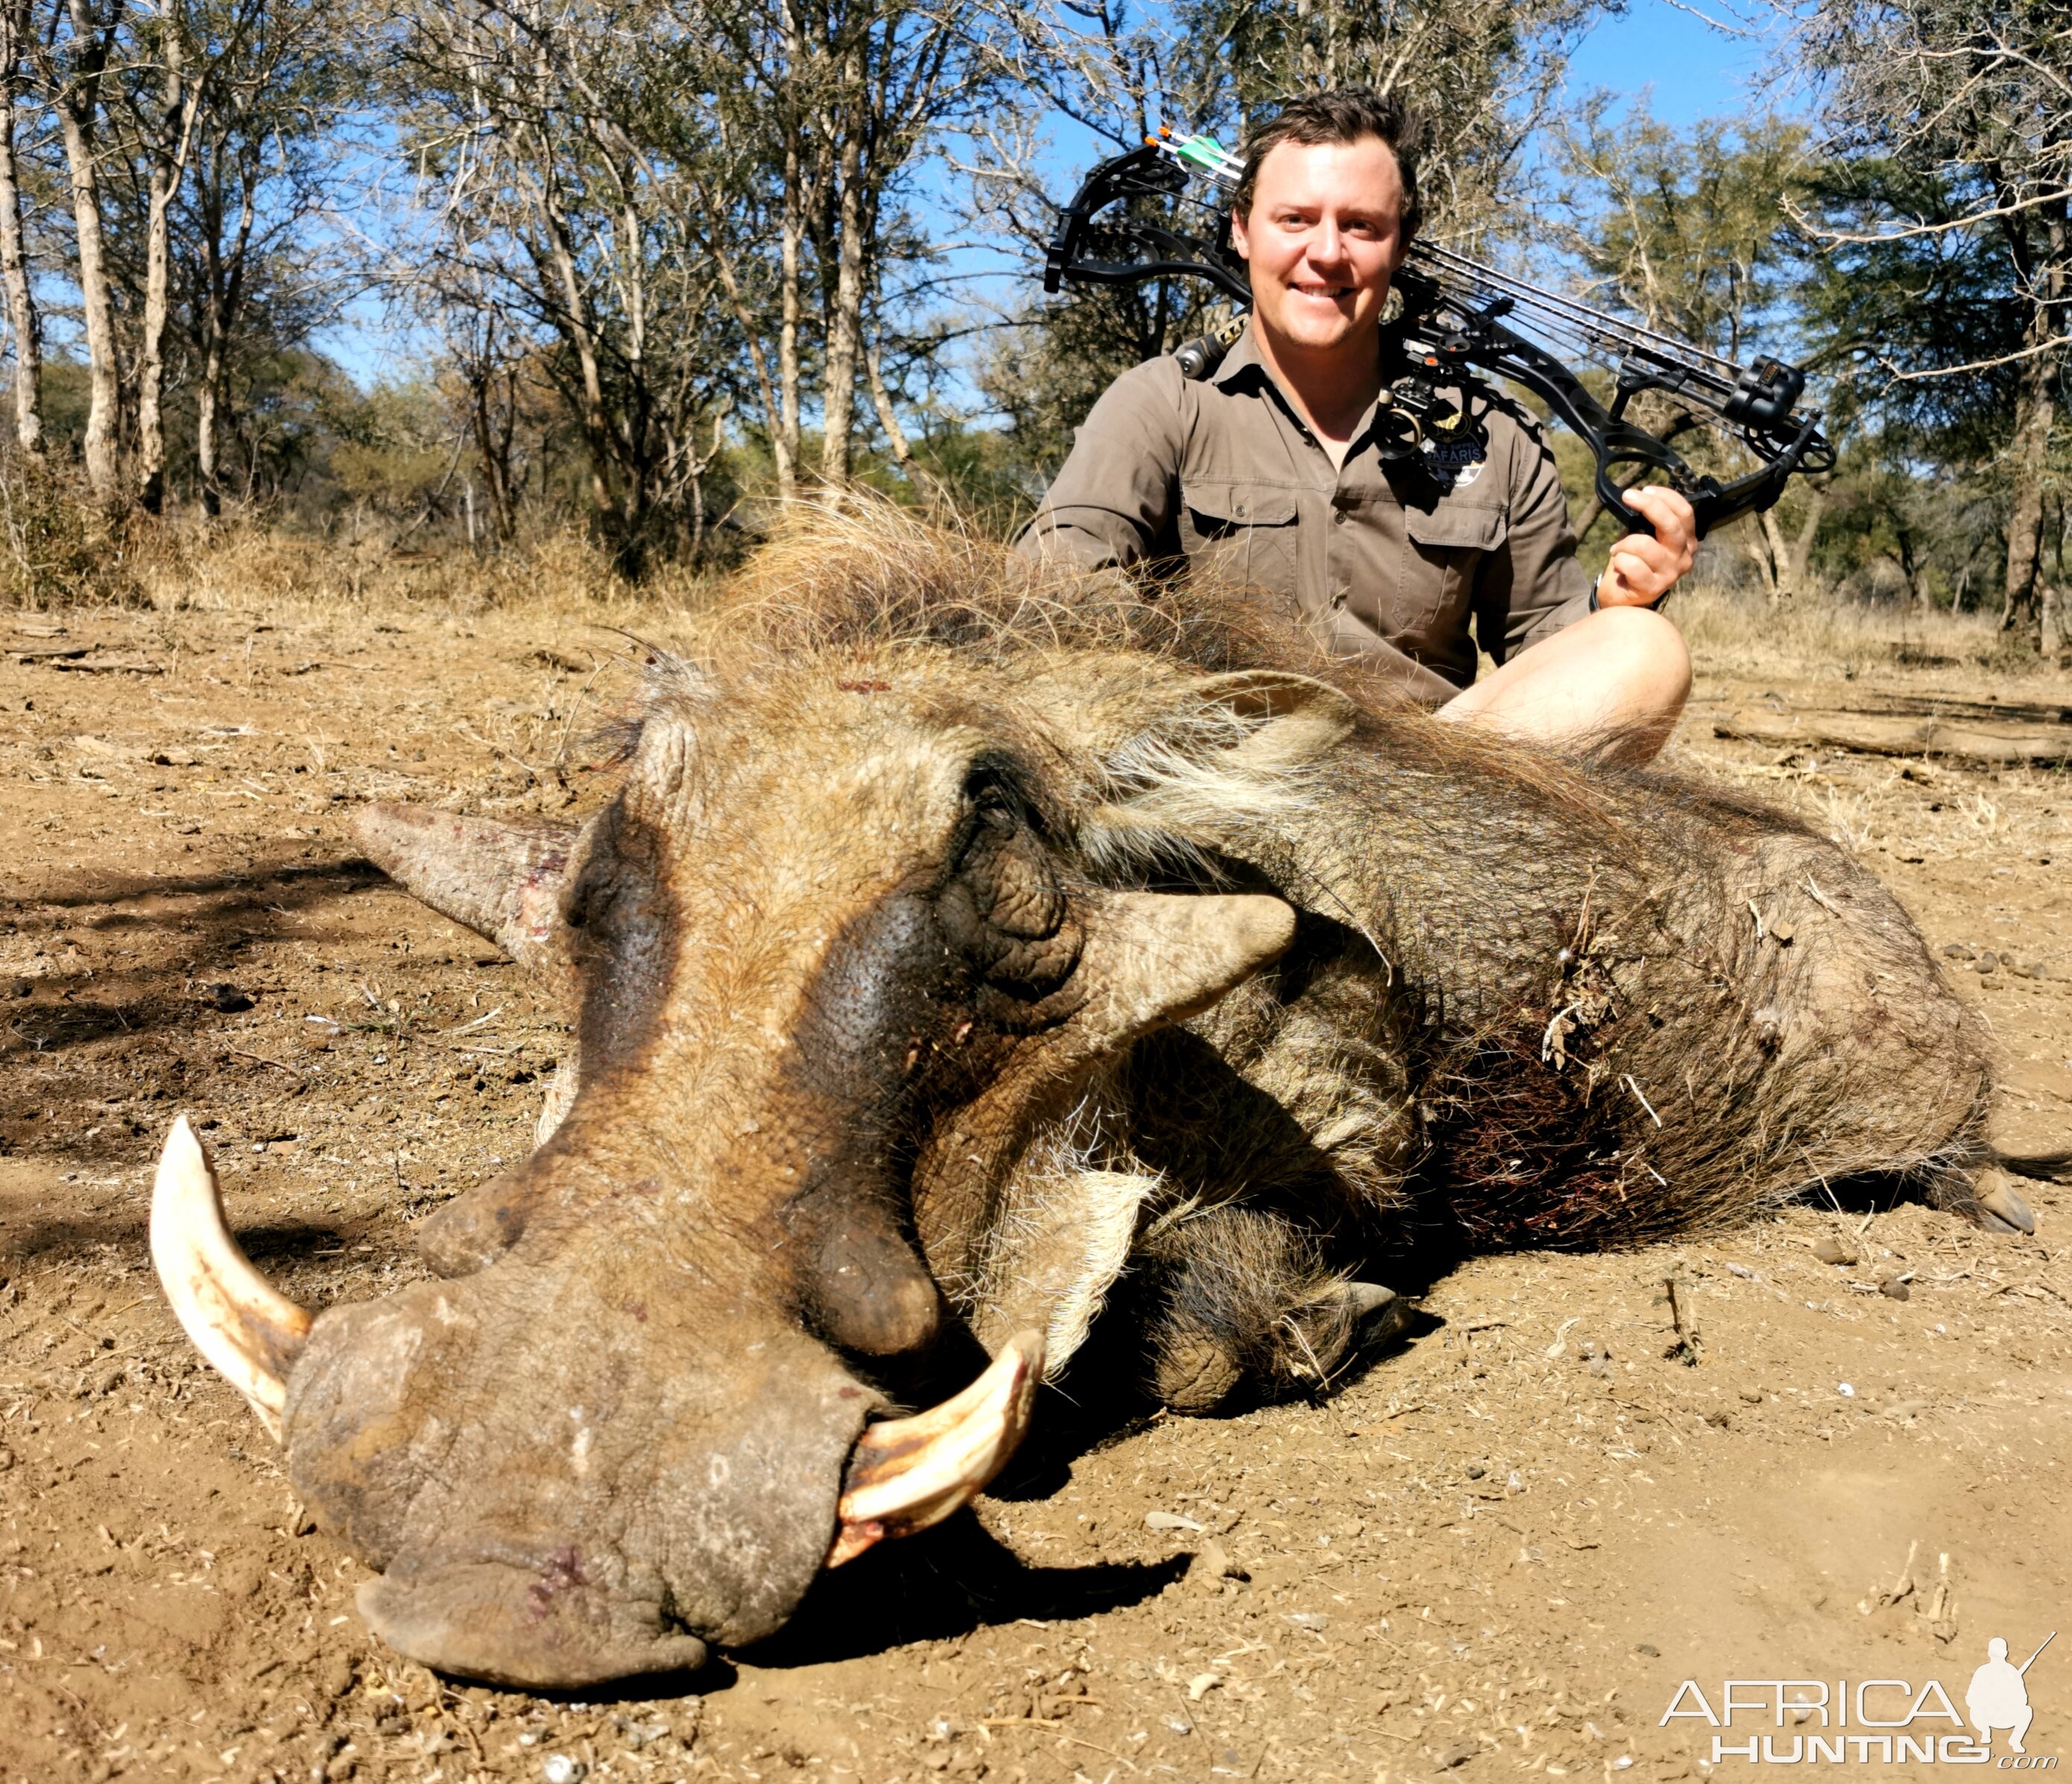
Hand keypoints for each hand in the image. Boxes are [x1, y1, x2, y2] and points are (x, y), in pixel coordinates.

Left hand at [1597, 485, 1696, 607]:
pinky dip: (1619, 560)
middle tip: (1628, 496)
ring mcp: (1671, 574)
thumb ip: (1648, 521)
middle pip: (1671, 525)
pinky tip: (1618, 565)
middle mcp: (1684, 557)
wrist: (1623, 596)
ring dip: (1624, 543)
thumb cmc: (1634, 562)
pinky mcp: (1654, 588)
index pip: (1684, 513)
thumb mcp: (1644, 536)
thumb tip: (1640, 498)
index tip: (1646, 489)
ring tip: (1617, 550)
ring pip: (1645, 545)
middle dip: (1648, 505)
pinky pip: (1632, 565)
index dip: (1666, 497)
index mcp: (1686, 541)